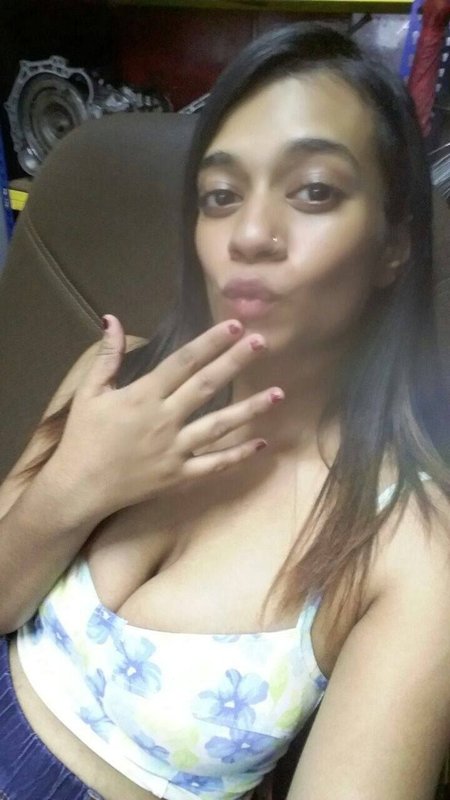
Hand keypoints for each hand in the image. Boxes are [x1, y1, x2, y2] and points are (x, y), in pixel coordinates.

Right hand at [50, 314, 284, 516]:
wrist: (79, 488)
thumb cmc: (84, 437)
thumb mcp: (89, 393)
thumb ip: (106, 356)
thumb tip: (111, 318)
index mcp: (143, 396)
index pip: (183, 362)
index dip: (210, 342)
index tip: (234, 326)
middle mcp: (165, 419)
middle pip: (207, 386)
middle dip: (235, 362)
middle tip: (263, 342)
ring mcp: (175, 450)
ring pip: (219, 426)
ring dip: (250, 409)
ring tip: (279, 393)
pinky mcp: (180, 476)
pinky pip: (214, 465)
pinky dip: (238, 455)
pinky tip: (262, 443)